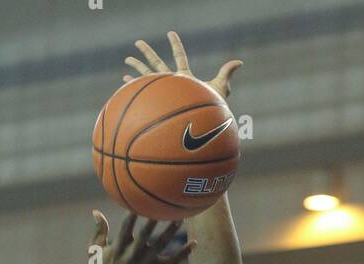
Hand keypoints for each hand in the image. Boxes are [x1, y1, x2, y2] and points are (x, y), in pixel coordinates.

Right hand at [89, 211, 194, 263]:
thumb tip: (96, 212)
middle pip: (145, 236)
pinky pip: (171, 263)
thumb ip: (99, 231)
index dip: (131, 215)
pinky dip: (183, 254)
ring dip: (170, 232)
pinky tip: (194, 243)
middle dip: (153, 221)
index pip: (125, 228)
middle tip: (163, 206)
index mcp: (118, 248)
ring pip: (160, 246)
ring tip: (180, 218)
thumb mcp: (95, 251)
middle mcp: (132, 256)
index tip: (138, 201)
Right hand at [125, 30, 242, 101]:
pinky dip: (132, 89)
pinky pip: (142, 95)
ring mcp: (164, 95)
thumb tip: (239, 62)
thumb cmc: (210, 112)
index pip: (179, 57)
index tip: (170, 33)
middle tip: (137, 43)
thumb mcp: (219, 90)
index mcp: (185, 79)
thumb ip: (226, 74)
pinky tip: (124, 85)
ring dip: (136, 70)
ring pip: (146, 78)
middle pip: (157, 64)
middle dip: (147, 53)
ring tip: (126, 61)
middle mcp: (172, 85)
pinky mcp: (157, 105)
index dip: (175, 44)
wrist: (199, 130)